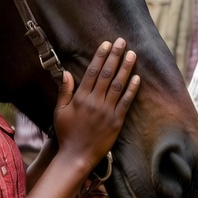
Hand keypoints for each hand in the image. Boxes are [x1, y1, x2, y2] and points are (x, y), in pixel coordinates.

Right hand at [53, 39, 139, 171]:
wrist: (77, 156)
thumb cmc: (67, 133)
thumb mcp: (59, 111)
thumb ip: (64, 91)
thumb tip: (66, 73)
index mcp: (81, 98)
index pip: (92, 72)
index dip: (100, 56)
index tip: (106, 44)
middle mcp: (95, 102)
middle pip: (107, 74)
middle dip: (115, 56)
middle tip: (122, 41)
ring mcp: (107, 112)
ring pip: (118, 85)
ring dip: (126, 68)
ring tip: (132, 54)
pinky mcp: (116, 121)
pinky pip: (126, 102)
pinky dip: (132, 90)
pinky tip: (137, 78)